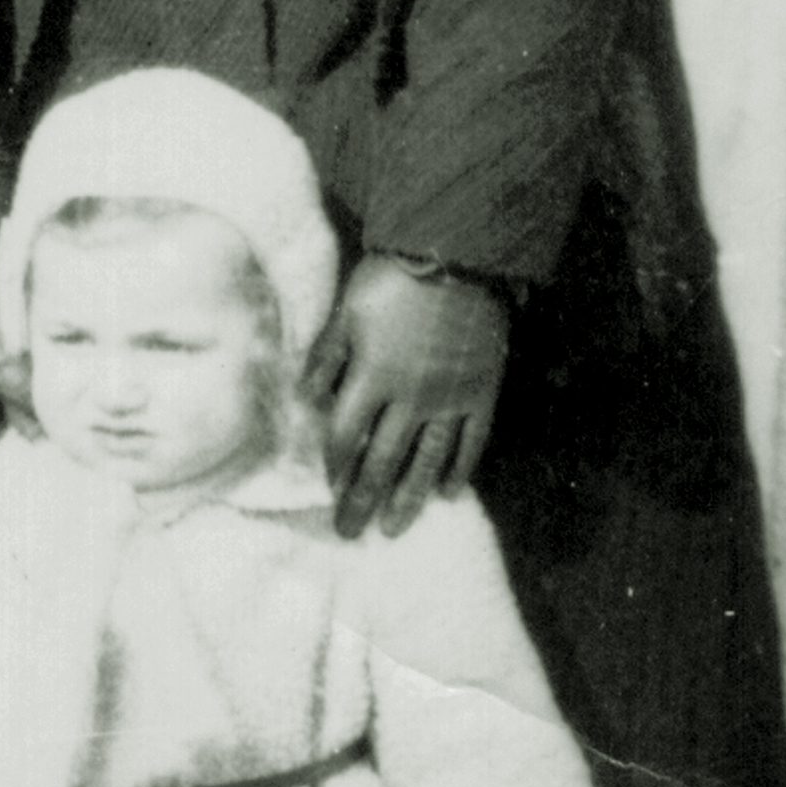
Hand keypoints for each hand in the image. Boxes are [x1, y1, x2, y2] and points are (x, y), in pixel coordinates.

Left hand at [300, 255, 509, 540]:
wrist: (457, 254)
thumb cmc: (391, 279)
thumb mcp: (345, 312)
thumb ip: (326, 358)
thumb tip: (304, 398)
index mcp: (371, 376)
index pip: (345, 436)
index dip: (335, 465)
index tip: (330, 488)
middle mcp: (410, 397)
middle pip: (381, 460)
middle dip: (362, 500)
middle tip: (350, 532)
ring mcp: (449, 398)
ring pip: (426, 461)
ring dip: (408, 498)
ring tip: (395, 528)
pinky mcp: (481, 391)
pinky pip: (471, 441)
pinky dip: (459, 470)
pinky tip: (448, 494)